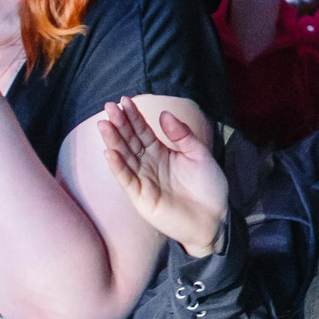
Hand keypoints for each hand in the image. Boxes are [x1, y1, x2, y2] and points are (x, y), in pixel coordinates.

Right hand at [95, 98, 228, 258]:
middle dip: (119, 124)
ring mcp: (144, 180)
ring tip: (104, 125)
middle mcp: (148, 164)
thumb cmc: (208, 186)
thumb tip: (164, 114)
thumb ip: (182, 135)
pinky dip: (118, 167)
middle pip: (130, 141)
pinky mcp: (142, 197)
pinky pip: (127, 180)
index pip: (143, 131)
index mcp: (161, 152)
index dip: (133, 117)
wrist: (214, 218)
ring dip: (113, 142)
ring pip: (124, 158)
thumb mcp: (199, 154)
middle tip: (109, 107)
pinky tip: (110, 152)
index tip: (124, 101)